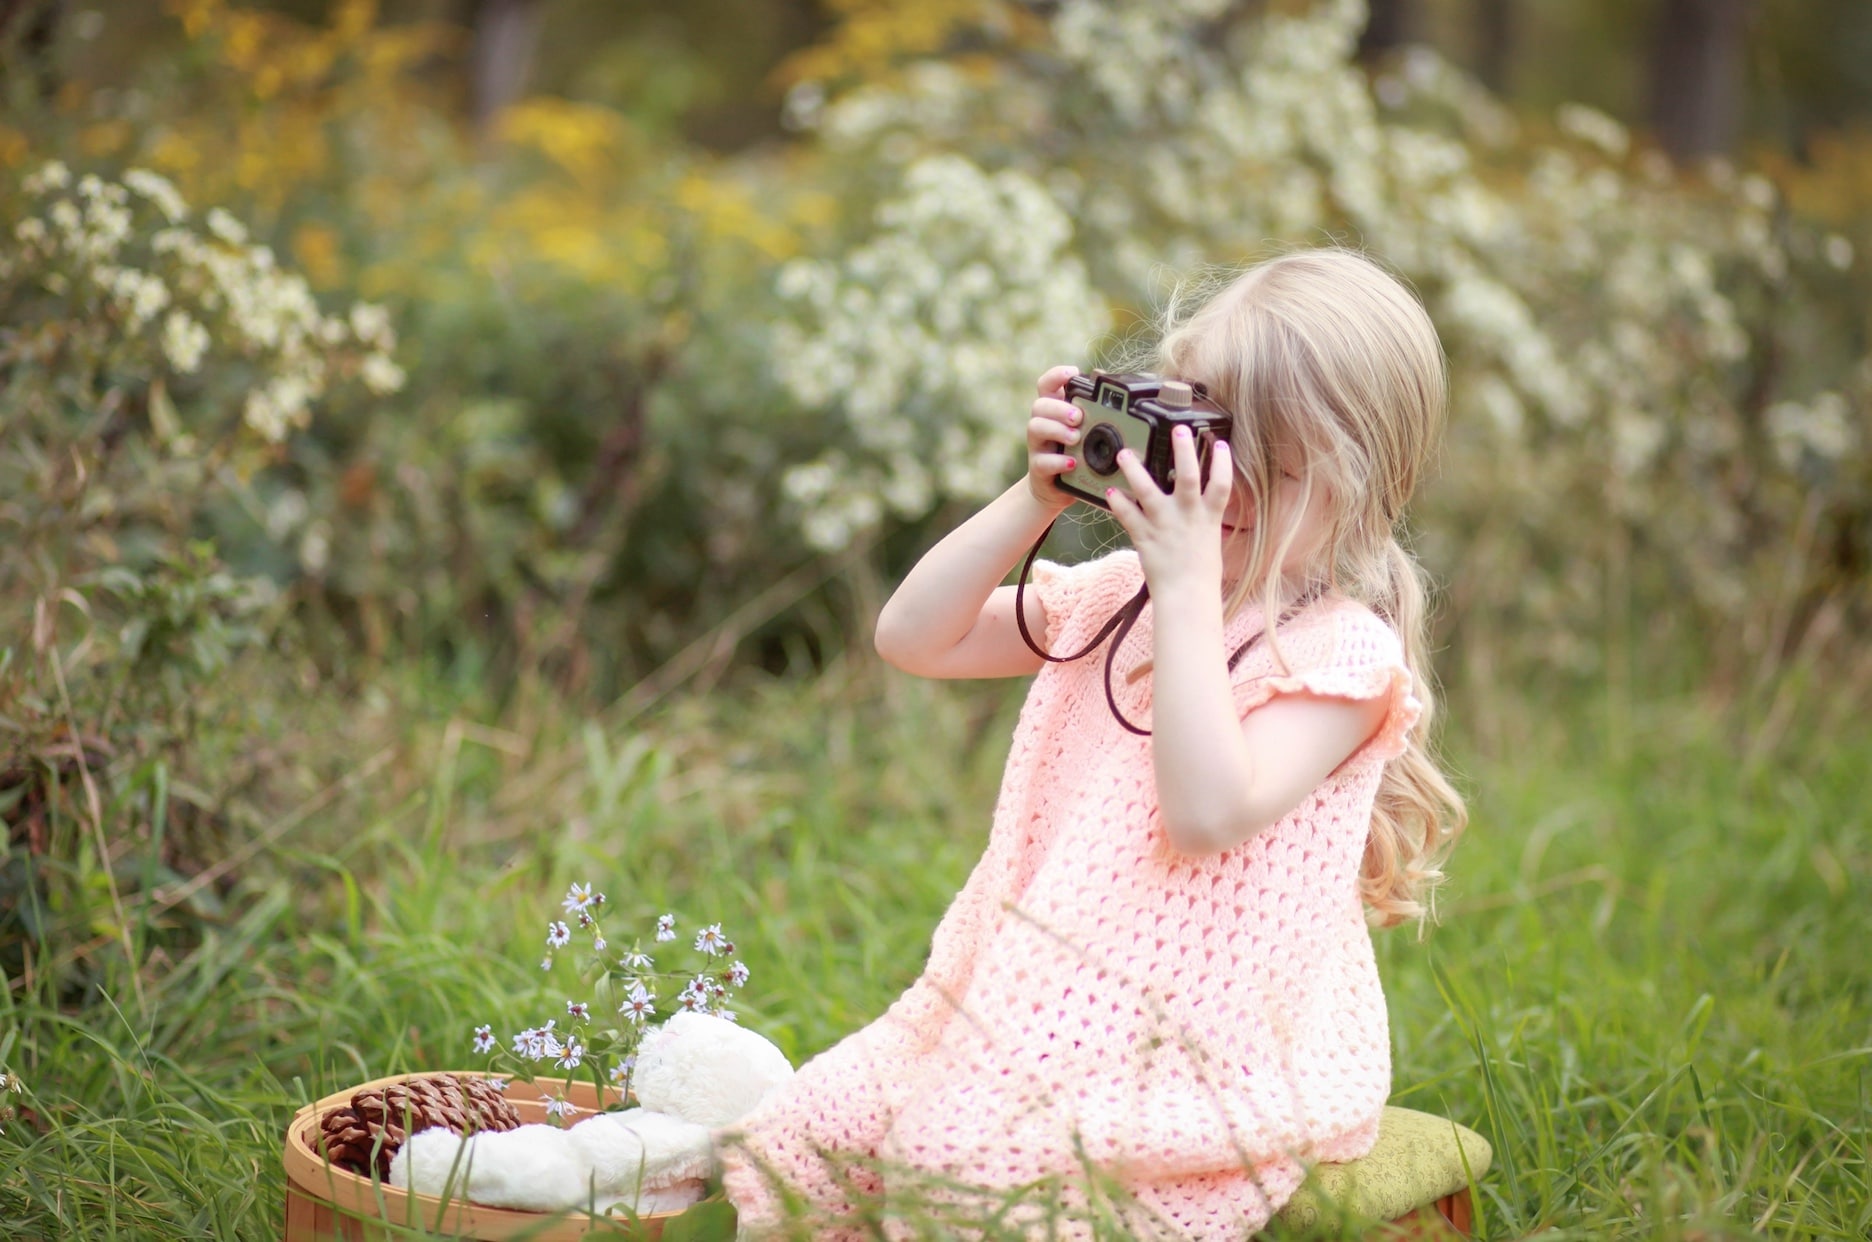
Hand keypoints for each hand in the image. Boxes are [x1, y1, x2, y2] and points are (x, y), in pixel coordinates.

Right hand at [1025, 365, 1081, 512]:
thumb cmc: (1075, 453)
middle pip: (1040, 405)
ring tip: (1075, 438)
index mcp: (1054, 410)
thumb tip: (1111, 388)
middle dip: (1059, 408)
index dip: (1056, 375)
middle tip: (1078, 417)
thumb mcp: (1086, 431)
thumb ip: (1094, 412)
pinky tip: (1072, 462)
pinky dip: (1057, 461)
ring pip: (1035, 427)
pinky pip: (1042, 461)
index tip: (1072, 373)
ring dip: (1057, 430)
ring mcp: (1037, 445)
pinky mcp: (1038, 467)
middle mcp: (1042, 423)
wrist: (1056, 488)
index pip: (1047, 385)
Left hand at [1106, 425, 1233, 594]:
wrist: (1187, 599)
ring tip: (1124, 453)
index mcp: (1209, 518)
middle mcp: (1188, 517)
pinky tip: (1110, 491)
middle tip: (1178, 429)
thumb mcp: (1209, 542)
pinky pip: (1128, 516)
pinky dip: (1118, 503)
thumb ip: (1202, 520)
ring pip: (1149, 491)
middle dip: (1184, 451)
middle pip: (1189, 477)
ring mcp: (1165, 526)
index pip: (1222, 484)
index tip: (1219, 443)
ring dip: (1135, 470)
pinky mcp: (1145, 537)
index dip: (1223, 462)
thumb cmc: (1201, 575)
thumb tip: (1199, 504)